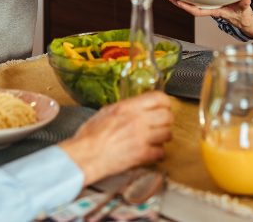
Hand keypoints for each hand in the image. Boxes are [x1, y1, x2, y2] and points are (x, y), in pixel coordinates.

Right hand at [59, 91, 173, 185]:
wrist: (85, 156)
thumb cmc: (89, 136)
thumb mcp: (105, 112)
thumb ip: (124, 108)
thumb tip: (133, 108)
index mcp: (128, 107)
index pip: (158, 97)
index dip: (165, 101)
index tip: (165, 106)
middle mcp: (138, 120)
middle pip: (168, 115)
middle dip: (167, 119)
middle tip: (163, 123)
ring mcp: (142, 138)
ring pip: (167, 134)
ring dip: (164, 136)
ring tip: (158, 138)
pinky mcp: (142, 155)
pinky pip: (161, 152)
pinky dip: (158, 153)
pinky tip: (153, 152)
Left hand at [163, 0, 252, 36]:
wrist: (244, 19)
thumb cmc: (243, 16)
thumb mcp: (244, 10)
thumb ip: (244, 5)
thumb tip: (246, 0)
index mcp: (216, 11)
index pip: (199, 11)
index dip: (189, 7)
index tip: (179, 2)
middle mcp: (210, 7)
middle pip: (191, 6)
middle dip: (179, 1)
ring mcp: (210, 4)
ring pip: (193, 1)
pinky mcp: (211, 0)